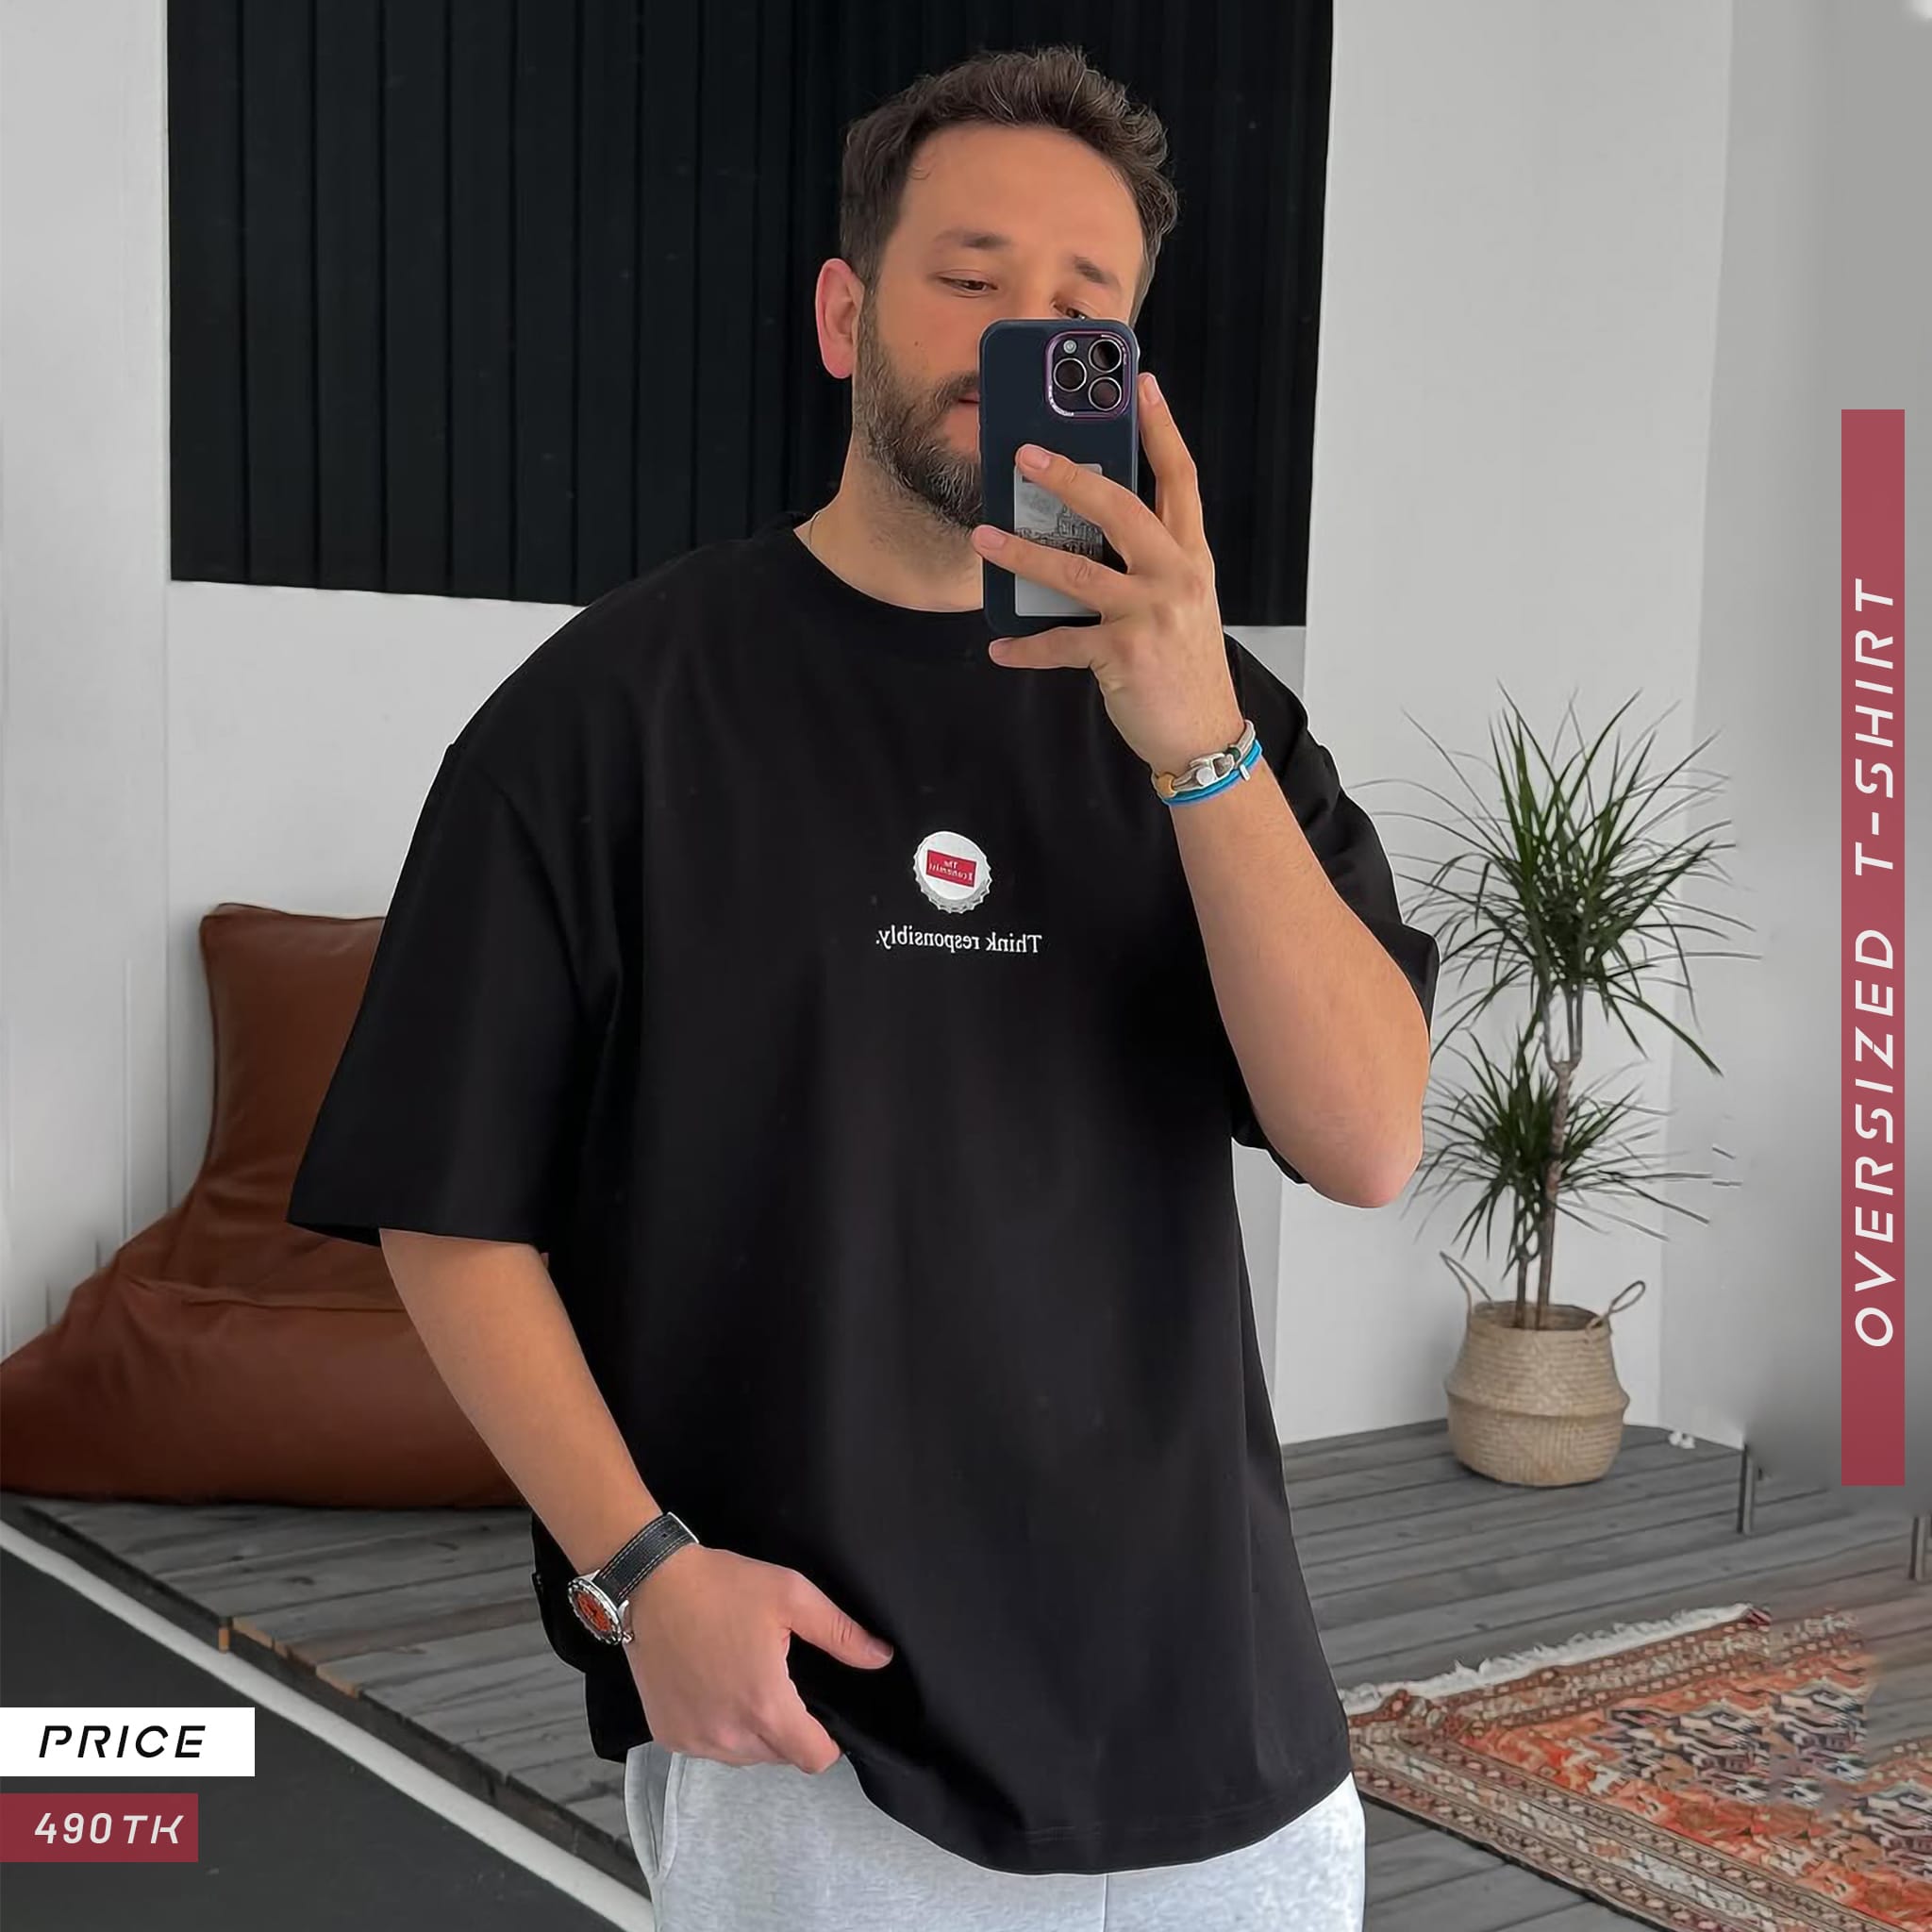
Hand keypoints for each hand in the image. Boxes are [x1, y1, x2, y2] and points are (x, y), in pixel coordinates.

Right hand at [622, 1542, 893, 1773]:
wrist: (650, 1584)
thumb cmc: (722, 1587)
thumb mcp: (791, 1596)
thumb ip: (840, 1633)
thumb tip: (881, 1658)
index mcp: (765, 1706)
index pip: (815, 1758)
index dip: (829, 1740)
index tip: (822, 1711)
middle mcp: (728, 1736)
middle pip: (781, 1757)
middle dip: (790, 1729)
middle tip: (780, 1680)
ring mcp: (694, 1740)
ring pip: (745, 1757)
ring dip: (754, 1732)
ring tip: (746, 1681)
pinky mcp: (669, 1735)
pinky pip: (711, 1748)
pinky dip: (720, 1729)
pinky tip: (715, 1689)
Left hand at [971, 370, 1244, 776]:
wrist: (1205, 734)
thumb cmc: (1184, 664)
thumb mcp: (1182, 601)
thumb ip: (1149, 561)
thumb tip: (1089, 526)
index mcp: (1190, 556)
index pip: (1179, 479)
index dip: (1160, 428)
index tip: (1139, 384)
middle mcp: (1176, 575)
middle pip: (1120, 508)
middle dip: (1069, 475)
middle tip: (1025, 453)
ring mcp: (1150, 614)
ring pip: (1076, 570)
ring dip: (1022, 553)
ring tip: (983, 539)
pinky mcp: (1123, 654)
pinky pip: (1060, 643)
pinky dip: (1026, 647)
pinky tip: (1001, 646)